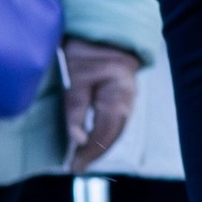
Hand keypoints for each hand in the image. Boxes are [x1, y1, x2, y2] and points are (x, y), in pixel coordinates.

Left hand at [62, 41, 138, 167]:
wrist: (106, 33)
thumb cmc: (87, 52)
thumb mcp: (75, 79)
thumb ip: (76, 109)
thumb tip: (77, 140)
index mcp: (116, 99)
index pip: (103, 135)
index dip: (89, 153)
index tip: (73, 167)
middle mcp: (127, 104)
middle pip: (112, 137)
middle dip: (94, 154)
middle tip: (76, 167)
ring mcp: (128, 101)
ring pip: (115, 132)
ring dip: (99, 147)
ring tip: (82, 159)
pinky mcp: (123, 99)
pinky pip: (115, 123)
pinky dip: (104, 135)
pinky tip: (91, 141)